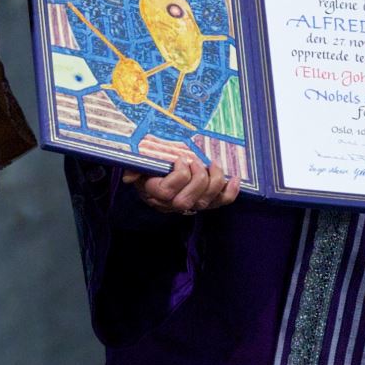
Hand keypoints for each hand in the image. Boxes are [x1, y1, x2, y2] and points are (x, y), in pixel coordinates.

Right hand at [123, 156, 239, 215]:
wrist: (159, 173)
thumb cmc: (150, 165)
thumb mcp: (138, 163)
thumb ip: (134, 167)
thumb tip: (129, 178)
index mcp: (154, 193)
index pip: (167, 192)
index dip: (178, 176)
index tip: (180, 158)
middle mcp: (171, 204)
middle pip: (186, 201)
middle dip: (197, 180)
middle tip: (197, 161)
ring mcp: (190, 206)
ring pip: (204, 203)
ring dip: (213, 182)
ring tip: (213, 165)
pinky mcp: (205, 203)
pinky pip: (220, 203)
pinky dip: (230, 192)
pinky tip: (235, 179)